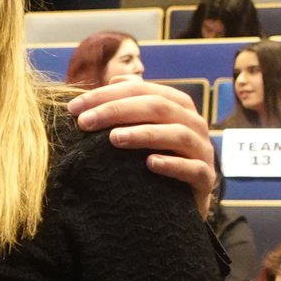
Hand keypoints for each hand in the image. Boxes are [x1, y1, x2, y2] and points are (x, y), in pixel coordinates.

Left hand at [67, 78, 215, 216]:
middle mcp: (193, 124)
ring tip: (114, 138)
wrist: (181, 200)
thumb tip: (113, 80)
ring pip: (178, 134)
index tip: (74, 108)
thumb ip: (130, 105)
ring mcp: (202, 150)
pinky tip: (150, 164)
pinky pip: (193, 168)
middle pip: (158, 107)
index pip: (142, 91)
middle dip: (118, 111)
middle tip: (85, 122)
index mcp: (177, 106)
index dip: (107, 95)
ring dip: (144, 134)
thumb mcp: (143, 128)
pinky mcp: (206, 178)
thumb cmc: (157, 157)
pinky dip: (172, 165)